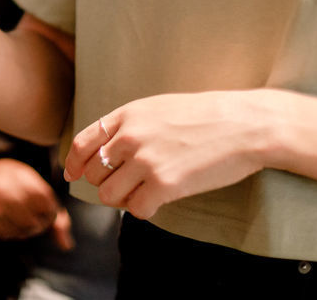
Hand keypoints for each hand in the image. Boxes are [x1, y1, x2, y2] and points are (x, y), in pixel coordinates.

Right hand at [0, 159, 73, 248]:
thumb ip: (56, 215)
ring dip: (26, 231)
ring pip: (17, 229)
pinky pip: (3, 233)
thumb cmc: (17, 183)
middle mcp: (3, 187)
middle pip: (31, 220)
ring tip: (25, 222)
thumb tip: (66, 246)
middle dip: (39, 225)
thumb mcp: (37, 187)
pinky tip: (12, 224)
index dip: (50, 212)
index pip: (45, 202)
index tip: (48, 211)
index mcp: (22, 176)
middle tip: (37, 221)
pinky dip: (12, 233)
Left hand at [62, 91, 273, 219]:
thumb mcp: (159, 108)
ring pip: (109, 195)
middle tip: (126, 185)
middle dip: (105, 183)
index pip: (83, 142)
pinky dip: (144, 209)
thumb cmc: (206, 116)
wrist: (244, 125)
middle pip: (94, 173)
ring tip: (143, 192)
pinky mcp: (164, 185)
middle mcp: (130, 137)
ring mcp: (145, 161)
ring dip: (123, 198)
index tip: (72, 174)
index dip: (73, 162)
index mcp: (127, 115)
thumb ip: (130, 125)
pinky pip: (136, 209)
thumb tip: (107, 150)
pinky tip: (158, 200)